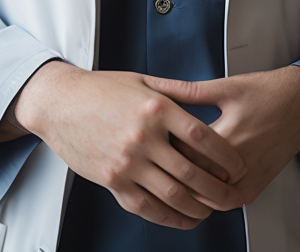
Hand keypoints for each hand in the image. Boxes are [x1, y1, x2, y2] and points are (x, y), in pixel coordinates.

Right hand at [15, 61, 246, 229]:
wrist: (61, 103)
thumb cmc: (101, 89)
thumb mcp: (142, 80)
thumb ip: (176, 91)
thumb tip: (206, 96)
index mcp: (156, 108)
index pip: (202, 138)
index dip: (226, 156)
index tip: (239, 165)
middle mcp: (144, 137)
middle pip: (193, 172)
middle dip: (220, 189)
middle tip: (234, 196)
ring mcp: (128, 162)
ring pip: (173, 195)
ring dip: (199, 208)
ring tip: (213, 210)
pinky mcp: (113, 181)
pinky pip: (147, 207)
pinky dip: (170, 218)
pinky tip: (184, 218)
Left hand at [145, 66, 299, 206]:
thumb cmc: (267, 92)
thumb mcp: (224, 87)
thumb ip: (187, 91)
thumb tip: (158, 86)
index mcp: (226, 136)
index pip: (181, 152)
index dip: (162, 146)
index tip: (151, 137)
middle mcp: (237, 164)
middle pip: (190, 178)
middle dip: (171, 169)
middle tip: (155, 156)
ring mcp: (247, 181)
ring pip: (204, 199)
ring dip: (187, 189)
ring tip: (171, 173)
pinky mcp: (254, 189)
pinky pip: (223, 204)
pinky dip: (206, 200)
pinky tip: (194, 187)